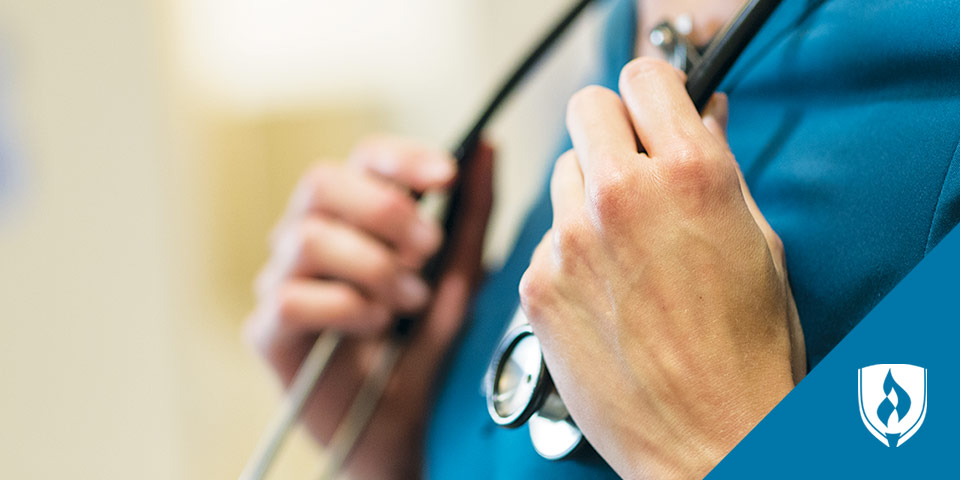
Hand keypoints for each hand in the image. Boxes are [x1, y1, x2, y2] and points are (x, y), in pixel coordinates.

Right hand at [245, 136, 492, 478]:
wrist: (401, 422)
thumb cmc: (423, 344)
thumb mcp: (460, 276)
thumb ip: (472, 215)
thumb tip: (487, 148)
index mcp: (354, 213)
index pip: (364, 157)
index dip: (402, 158)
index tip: (447, 175)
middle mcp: (308, 235)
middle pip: (321, 182)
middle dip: (385, 210)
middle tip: (429, 249)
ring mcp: (281, 278)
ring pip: (307, 237)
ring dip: (372, 266)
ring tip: (408, 301)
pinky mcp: (267, 328)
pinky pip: (292, 297)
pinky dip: (345, 307)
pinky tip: (375, 325)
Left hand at [518, 58, 805, 478]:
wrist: (707, 441)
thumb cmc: (747, 355)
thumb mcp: (758, 244)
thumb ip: (718, 170)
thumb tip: (701, 120)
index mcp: (690, 175)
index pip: (644, 78)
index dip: (652, 93)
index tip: (654, 110)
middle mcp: (622, 196)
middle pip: (587, 110)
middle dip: (612, 131)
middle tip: (632, 167)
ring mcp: (571, 240)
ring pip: (562, 175)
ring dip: (588, 195)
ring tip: (622, 246)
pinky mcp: (538, 283)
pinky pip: (546, 238)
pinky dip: (568, 254)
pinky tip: (602, 292)